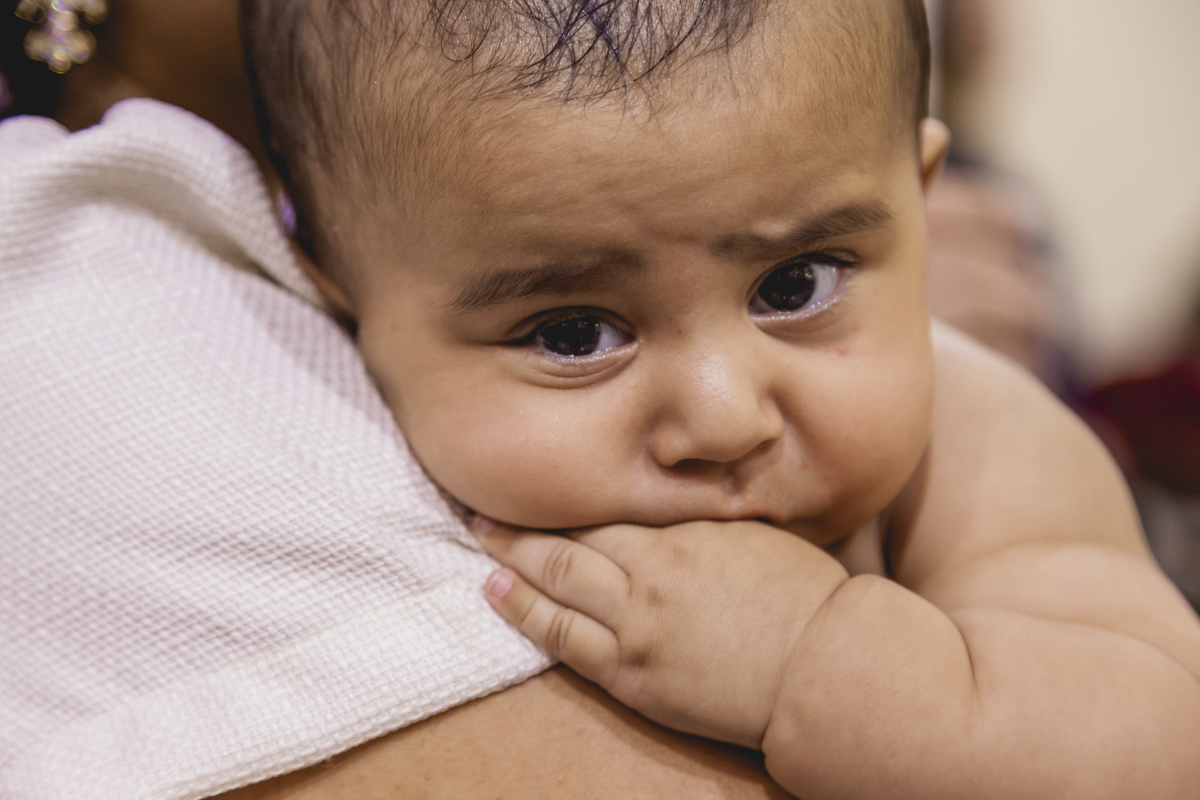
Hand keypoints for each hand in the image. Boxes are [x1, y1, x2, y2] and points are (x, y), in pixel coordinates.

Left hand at [474, 517, 849, 748]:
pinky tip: (499, 597)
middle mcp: (646, 576)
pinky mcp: (633, 678)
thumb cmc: (802, 596)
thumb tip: (671, 502)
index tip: (531, 482)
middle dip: (518, 525)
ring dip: (510, 562)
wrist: (824, 668)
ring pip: (555, 586)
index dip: (559, 500)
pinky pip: (565, 642)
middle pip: (565, 543)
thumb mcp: (751, 535)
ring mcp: (635, 629)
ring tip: (480, 543)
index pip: (600, 512)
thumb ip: (699, 521)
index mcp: (678, 537)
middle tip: (481, 508)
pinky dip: (527, 615)